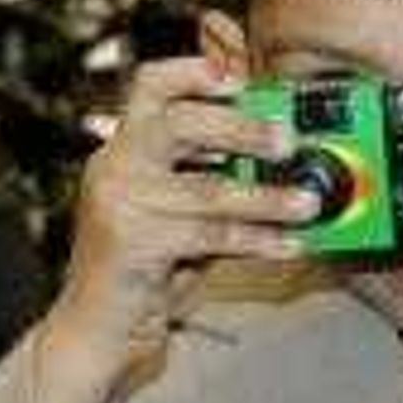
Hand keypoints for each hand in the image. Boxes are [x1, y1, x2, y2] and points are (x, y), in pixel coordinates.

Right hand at [29, 57, 315, 402]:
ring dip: (267, 197)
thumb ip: (212, 173)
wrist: (94, 330)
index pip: (150, 85)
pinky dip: (257, 240)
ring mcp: (118, 202)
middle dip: (242, 127)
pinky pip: (209, 236)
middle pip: (179, 121)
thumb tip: (280, 147)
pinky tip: (290, 245)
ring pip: (206, 188)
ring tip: (309, 203)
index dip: (195, 71)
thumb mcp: (178, 208)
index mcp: (122, 145)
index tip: (241, 79)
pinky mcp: (130, 244)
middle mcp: (113, 164)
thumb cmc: (144, 267)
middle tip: (289, 140)